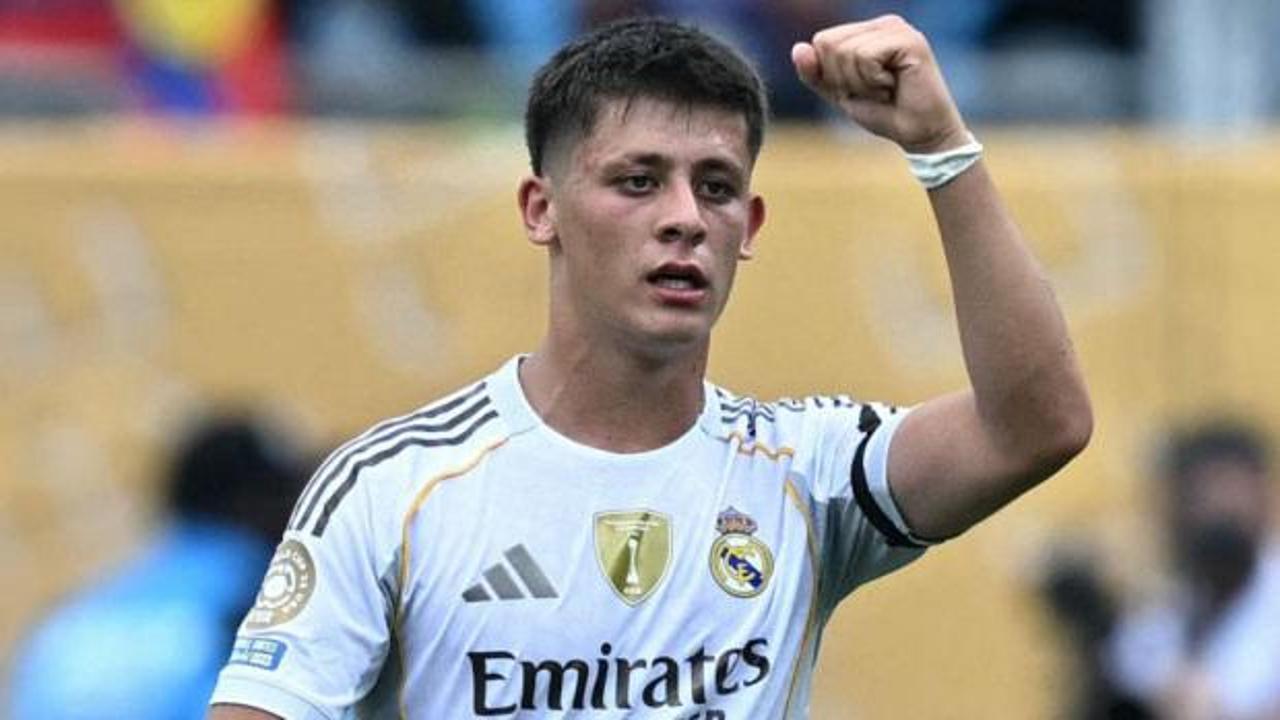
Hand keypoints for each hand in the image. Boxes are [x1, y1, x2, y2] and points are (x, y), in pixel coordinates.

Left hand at [792, 15, 968, 152]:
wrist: (919, 134)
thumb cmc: (884, 113)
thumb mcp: (840, 93)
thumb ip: (816, 73)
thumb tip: (798, 48)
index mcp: (867, 31)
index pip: (822, 41)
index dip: (831, 75)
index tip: (860, 88)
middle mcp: (883, 24)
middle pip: (829, 44)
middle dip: (844, 79)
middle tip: (874, 90)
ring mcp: (897, 29)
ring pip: (846, 52)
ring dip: (861, 84)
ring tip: (885, 90)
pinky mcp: (908, 41)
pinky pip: (865, 58)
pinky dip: (873, 82)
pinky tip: (894, 86)